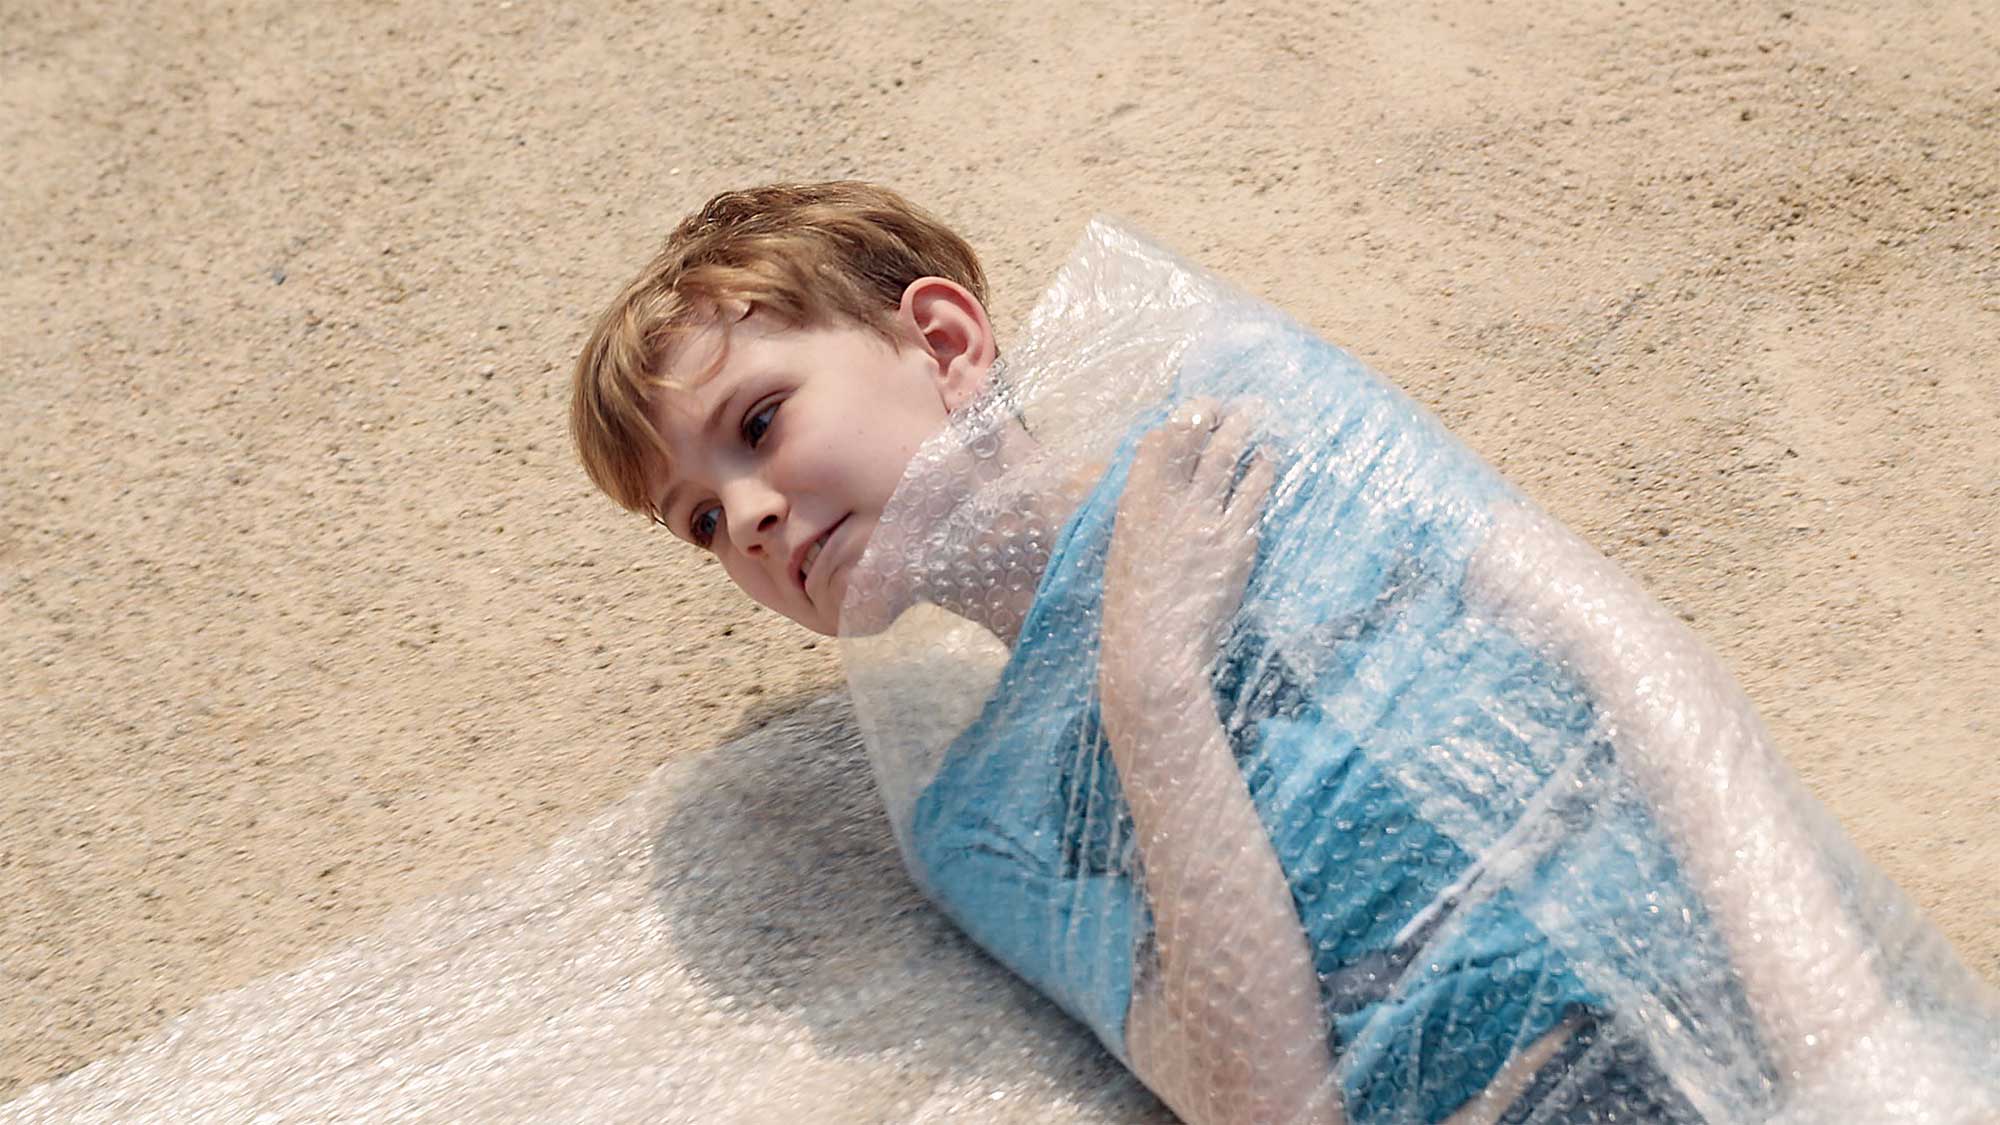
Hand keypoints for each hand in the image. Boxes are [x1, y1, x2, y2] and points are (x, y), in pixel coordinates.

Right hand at [1102, 397, 1275, 718]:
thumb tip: (1162, 485)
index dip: (1182, 418)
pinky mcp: (1237, 542)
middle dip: (1219, 412)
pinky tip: (1270, 458)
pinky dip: (1264, 467)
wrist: (1154, 652)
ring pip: (1230, 455)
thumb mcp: (1124, 548)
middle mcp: (1170, 501)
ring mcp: (1206, 519)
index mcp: (1135, 501)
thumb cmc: (1131, 608)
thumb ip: (1143, 511)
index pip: (1160, 439)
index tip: (1197, 410)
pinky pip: (1256, 491)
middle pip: (1197, 436)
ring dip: (1246, 428)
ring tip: (1259, 414)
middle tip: (1237, 405)